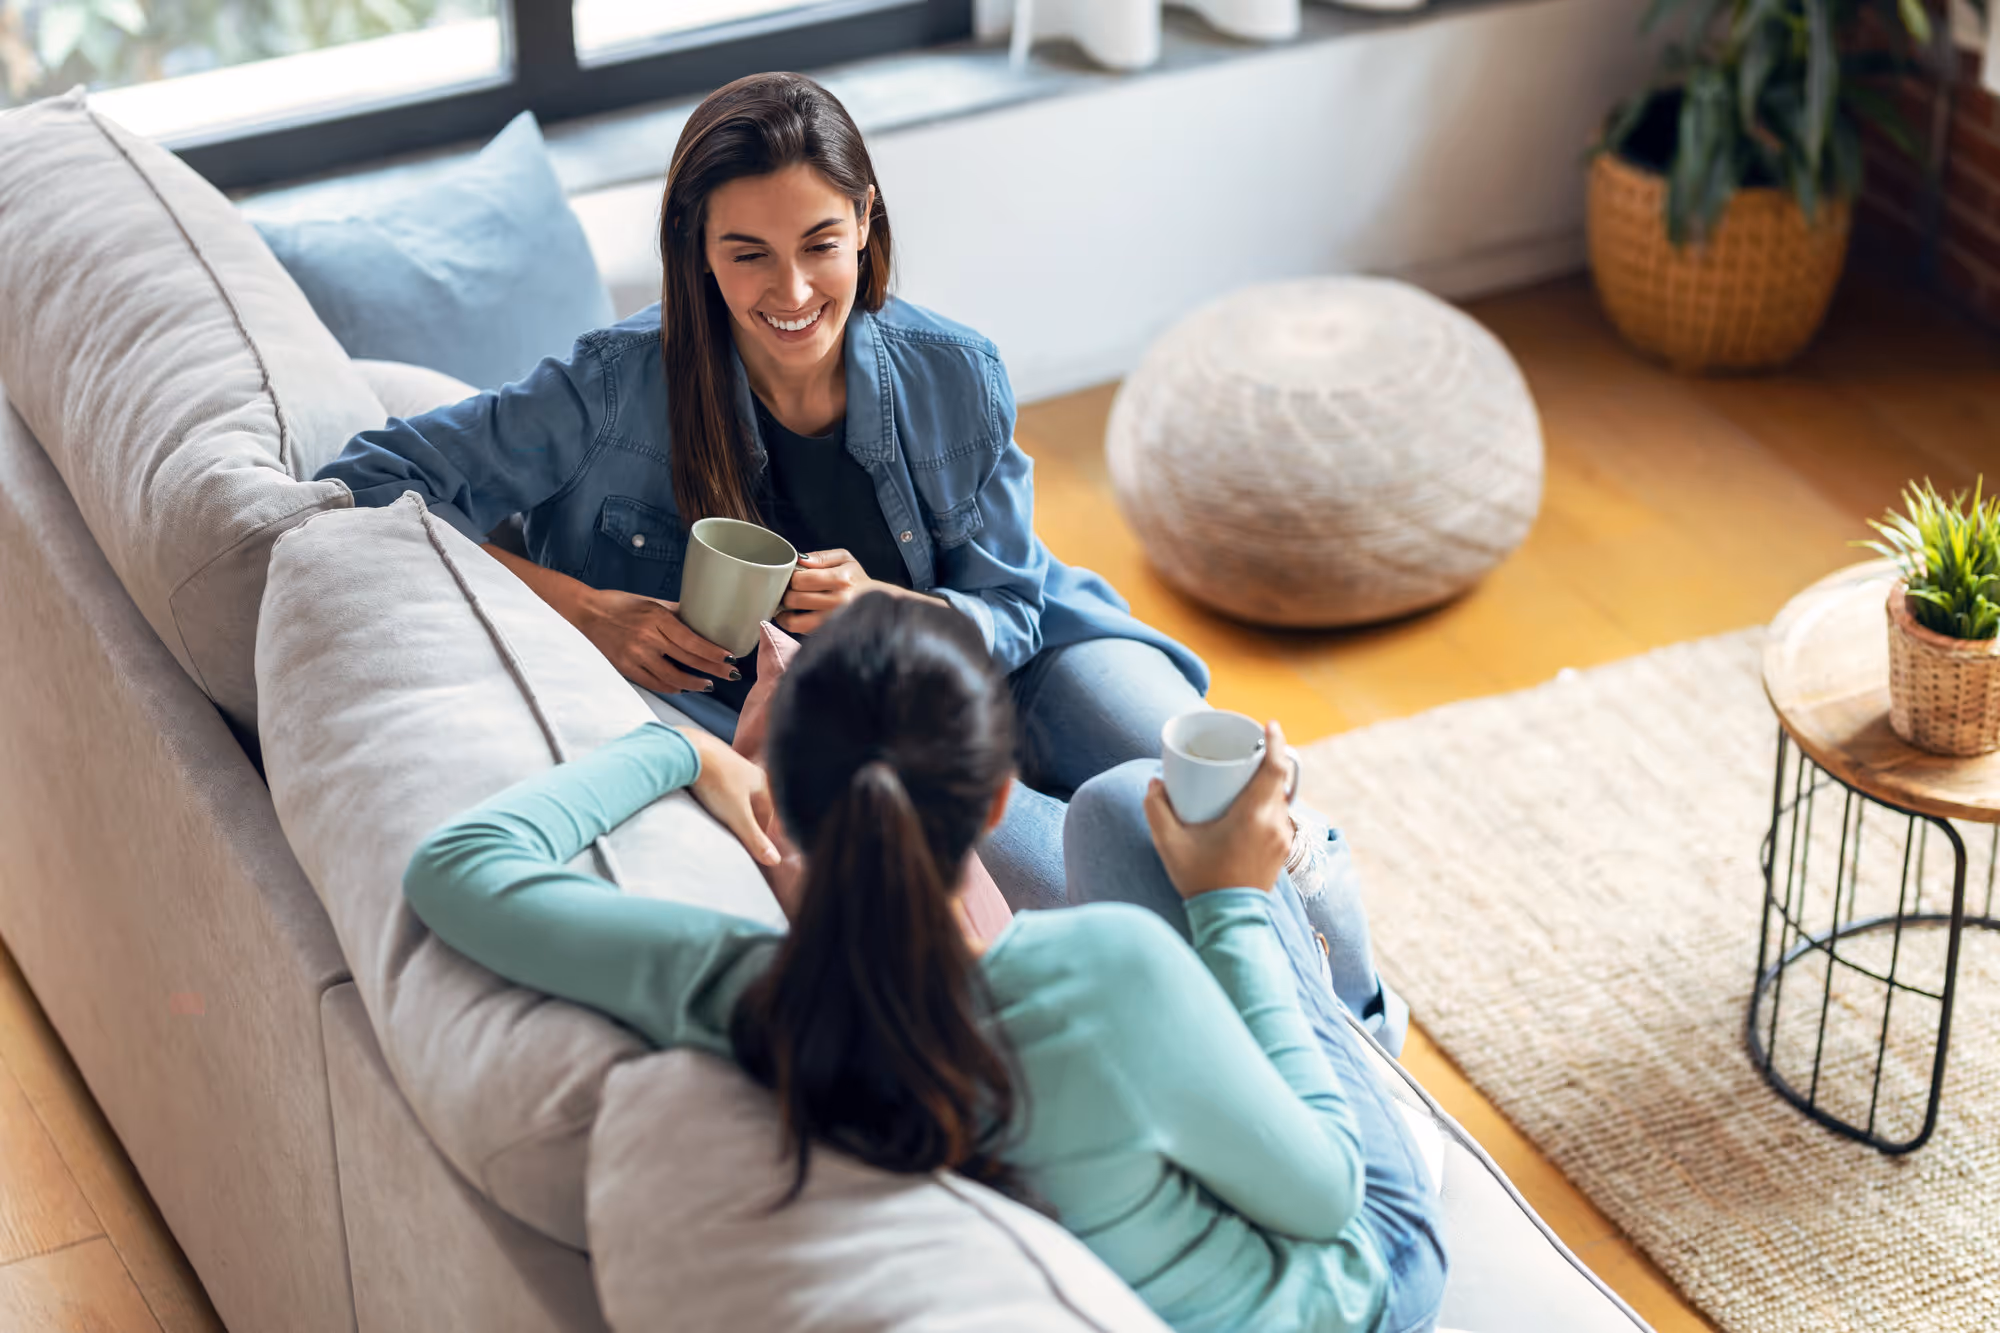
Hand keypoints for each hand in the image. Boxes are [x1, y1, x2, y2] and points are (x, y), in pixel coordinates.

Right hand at [572, 588, 735, 694]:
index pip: (692, 640)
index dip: (713, 652)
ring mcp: (636, 655)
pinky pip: (654, 683)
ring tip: (708, 685)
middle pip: (687, 659)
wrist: (585, 613)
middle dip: (712, 669)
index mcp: (657, 618)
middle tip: (730, 675)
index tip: (730, 658)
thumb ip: (676, 612)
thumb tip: (701, 618)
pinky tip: (683, 688)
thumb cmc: (619, 604)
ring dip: (694, 684)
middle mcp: (648, 638)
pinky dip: (671, 688)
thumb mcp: (651, 602)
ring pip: (672, 677)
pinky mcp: (625, 668)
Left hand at [674, 727, 782, 866]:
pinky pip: (716, 783)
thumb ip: (755, 839)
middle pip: (750, 804)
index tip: (748, 850)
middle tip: (732, 837)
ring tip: (716, 821)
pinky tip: (703, 801)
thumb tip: (775, 860)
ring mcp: (729, 763)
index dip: (757, 835)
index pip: (765, 815)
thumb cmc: (716, 781)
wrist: (687, 750)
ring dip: (727, 808)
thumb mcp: (738, 816)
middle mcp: (748, 770)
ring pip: (733, 793)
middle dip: (743, 821)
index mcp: (761, 782)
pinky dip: (713, 795)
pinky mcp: (710, 760)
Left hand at [778, 549, 909, 634]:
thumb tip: (799, 560)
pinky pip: (800, 630)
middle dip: (787, 593)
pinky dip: (790, 623)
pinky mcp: (828, 633)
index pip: (801, 579)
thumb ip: (821, 557)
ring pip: (794, 619)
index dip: (792, 577)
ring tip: (789, 604)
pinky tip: (792, 616)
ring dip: (785, 611)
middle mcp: (838, 602)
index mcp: (841, 579)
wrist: (879, 604)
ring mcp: (833, 621)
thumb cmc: (856, 579)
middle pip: (795, 599)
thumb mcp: (845, 559)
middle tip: (790, 590)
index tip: (794, 577)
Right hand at [1143, 721, 1294, 900]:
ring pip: (1280, 798)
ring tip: (1244, 777)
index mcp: (1253, 816)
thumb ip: (1156, 809)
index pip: (1276, 769)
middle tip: (1247, 748)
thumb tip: (1156, 783)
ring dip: (1266, 784)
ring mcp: (1283, 838)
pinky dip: (1267, 803)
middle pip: (1279, 780)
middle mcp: (1275, 824)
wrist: (1229, 919)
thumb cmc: (1200, 880)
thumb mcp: (1169, 844)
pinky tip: (1248, 807)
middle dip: (1267, 759)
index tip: (1270, 725)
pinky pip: (1280, 815)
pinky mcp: (1283, 851)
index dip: (1276, 743)